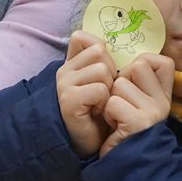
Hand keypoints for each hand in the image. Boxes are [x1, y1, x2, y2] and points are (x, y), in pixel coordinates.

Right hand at [57, 31, 117, 158]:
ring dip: (108, 90)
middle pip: (99, 52)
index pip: (83, 37)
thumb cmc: (98, 112)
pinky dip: (104, 102)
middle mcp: (64, 70)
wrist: (88, 143)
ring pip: (102, 71)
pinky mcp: (69, 100)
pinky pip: (100, 89)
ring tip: (100, 104)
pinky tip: (97, 112)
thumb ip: (102, 61)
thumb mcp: (102, 82)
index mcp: (71, 63)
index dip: (100, 51)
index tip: (105, 71)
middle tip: (104, 93)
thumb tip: (117, 41)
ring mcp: (64, 84)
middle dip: (110, 72)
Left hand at [100, 53, 174, 155]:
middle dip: (121, 81)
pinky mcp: (139, 122)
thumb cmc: (122, 128)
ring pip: (120, 83)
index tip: (133, 82)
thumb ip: (135, 80)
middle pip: (138, 66)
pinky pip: (113, 102)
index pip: (162, 61)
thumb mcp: (135, 101)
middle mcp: (163, 101)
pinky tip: (115, 126)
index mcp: (163, 94)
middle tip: (121, 102)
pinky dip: (108, 114)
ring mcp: (153, 111)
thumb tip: (116, 51)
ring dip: (111, 100)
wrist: (123, 164)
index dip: (142, 64)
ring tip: (117, 117)